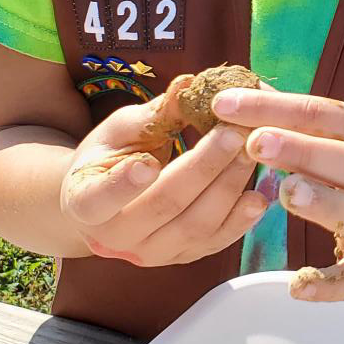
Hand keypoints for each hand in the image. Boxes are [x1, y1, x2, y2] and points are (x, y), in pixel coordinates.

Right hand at [58, 97, 265, 266]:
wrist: (111, 200)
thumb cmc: (111, 157)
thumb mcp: (120, 130)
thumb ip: (152, 115)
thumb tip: (188, 85)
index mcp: (84, 202)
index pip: (99, 200)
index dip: (122, 186)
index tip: (147, 163)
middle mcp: (116, 238)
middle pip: (163, 206)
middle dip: (203, 168)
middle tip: (232, 134)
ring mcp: (152, 253)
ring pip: (195, 227)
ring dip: (228, 188)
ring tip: (251, 152)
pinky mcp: (182, 258)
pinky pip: (215, 243)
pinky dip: (240, 220)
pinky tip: (259, 195)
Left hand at [211, 87, 343, 302]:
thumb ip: (313, 121)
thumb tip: (252, 90)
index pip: (324, 114)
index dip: (275, 107)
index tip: (228, 103)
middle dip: (301, 150)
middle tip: (256, 142)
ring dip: (324, 203)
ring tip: (287, 193)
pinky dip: (329, 285)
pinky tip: (297, 287)